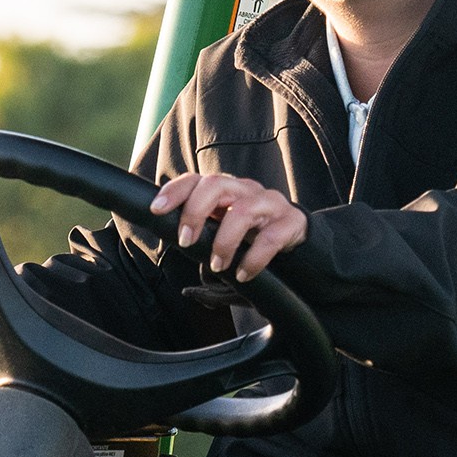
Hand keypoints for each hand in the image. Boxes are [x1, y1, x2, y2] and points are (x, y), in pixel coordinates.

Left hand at [149, 171, 308, 279]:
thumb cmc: (254, 239)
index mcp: (226, 191)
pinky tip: (244, 274)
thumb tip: (181, 276)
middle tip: (185, 242)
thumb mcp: (224, 238)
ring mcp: (270, 203)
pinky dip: (253, 259)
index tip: (157, 210)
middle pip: (216, 185)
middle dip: (195, 212)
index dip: (175, 191)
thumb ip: (204, 246)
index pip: (196, 180)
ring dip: (224, 242)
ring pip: (242, 211)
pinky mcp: (291, 222)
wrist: (300, 243)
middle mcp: (246, 191)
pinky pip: (270, 238)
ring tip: (218, 265)